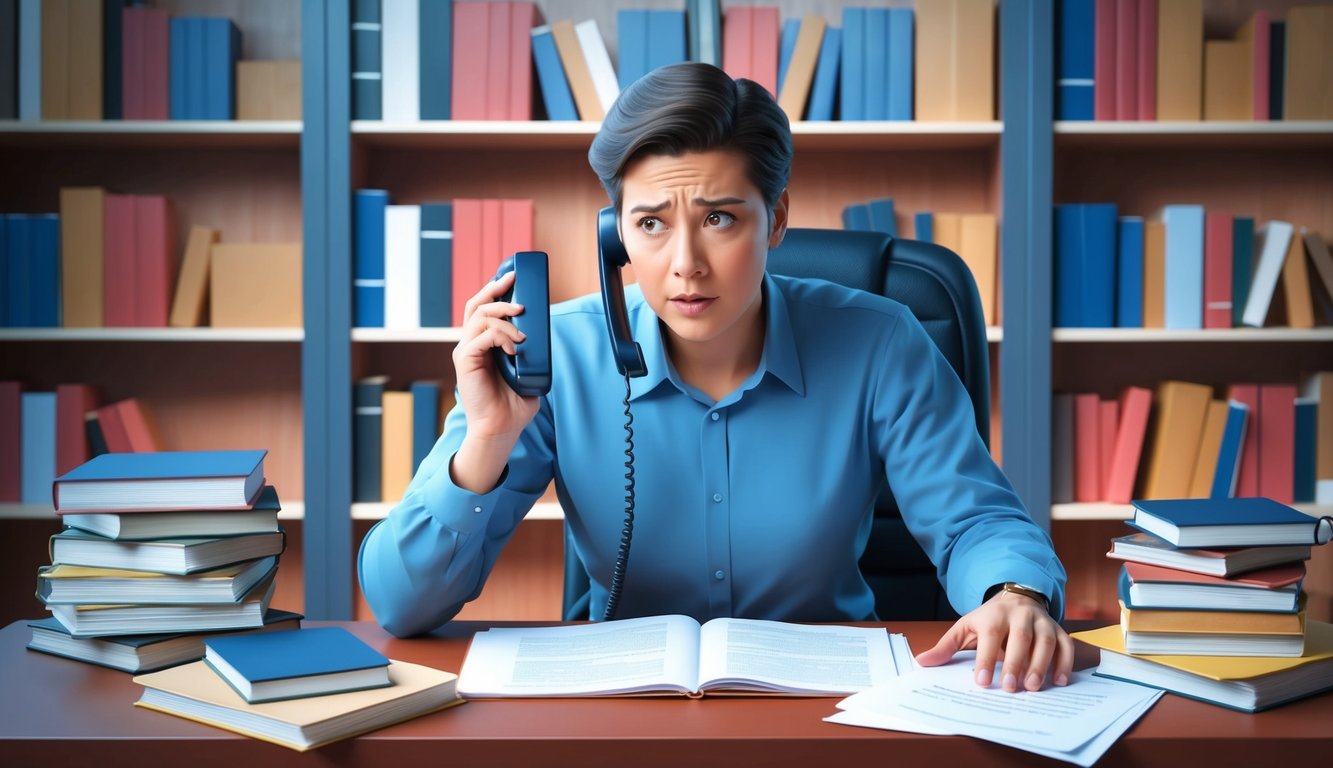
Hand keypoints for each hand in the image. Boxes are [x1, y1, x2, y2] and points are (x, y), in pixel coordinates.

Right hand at [449, 271, 541, 492]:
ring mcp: (466, 352)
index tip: (512, 277)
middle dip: (495, 290)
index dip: (494, 290)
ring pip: (480, 318)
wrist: (500, 428)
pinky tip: (514, 350)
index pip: (483, 309)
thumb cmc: (513, 404)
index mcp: (482, 343)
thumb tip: (543, 333)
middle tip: (515, 284)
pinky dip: (500, 338)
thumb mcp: (528, 370)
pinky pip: (481, 338)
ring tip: (523, 333)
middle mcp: (470, 344)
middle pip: (476, 305)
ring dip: (505, 318)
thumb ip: (530, 351)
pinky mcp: (464, 361)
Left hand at [914, 590, 1073, 691]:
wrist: (1016, 597)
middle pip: (1021, 638)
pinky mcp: (1058, 629)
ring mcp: (1041, 622)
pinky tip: (1060, 681)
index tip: (983, 682)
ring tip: (1034, 687)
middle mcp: (1020, 616)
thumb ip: (946, 646)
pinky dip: (1065, 662)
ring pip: (1046, 641)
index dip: (986, 659)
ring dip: (1042, 664)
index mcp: (993, 616)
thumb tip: (922, 662)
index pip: (990, 637)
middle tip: (1011, 688)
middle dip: (1016, 663)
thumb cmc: (988, 619)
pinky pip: (1066, 644)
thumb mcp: (965, 627)